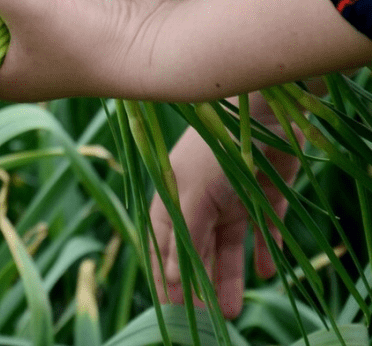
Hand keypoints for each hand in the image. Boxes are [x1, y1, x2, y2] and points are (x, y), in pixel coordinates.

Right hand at [148, 91, 301, 318]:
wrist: (262, 110)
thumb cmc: (215, 148)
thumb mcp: (192, 195)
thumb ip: (183, 237)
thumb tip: (172, 279)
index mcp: (172, 196)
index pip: (162, 244)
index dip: (165, 275)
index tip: (170, 307)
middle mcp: (198, 199)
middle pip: (195, 249)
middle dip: (197, 284)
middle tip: (204, 318)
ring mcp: (230, 197)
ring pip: (226, 246)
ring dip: (227, 276)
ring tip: (233, 310)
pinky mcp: (262, 193)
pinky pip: (261, 230)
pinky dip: (263, 251)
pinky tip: (267, 273)